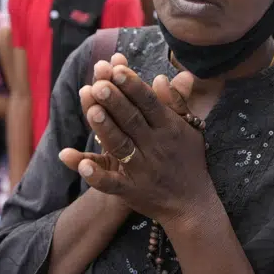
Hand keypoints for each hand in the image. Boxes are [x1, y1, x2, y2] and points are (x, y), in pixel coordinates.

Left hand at [66, 65, 211, 225]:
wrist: (192, 205)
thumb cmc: (190, 160)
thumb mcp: (190, 129)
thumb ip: (175, 102)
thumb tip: (160, 78)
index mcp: (169, 128)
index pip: (149, 103)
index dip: (132, 85)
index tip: (117, 67)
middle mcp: (156, 147)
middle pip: (132, 120)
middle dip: (115, 101)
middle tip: (98, 83)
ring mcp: (142, 170)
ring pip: (120, 147)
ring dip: (105, 129)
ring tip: (91, 110)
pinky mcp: (130, 192)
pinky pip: (111, 184)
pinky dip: (96, 176)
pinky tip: (81, 164)